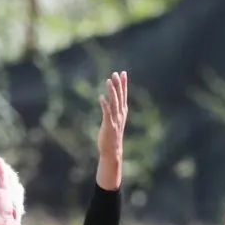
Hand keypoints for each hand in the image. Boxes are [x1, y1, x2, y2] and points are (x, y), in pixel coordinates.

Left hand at [97, 71, 127, 188]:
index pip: (123, 95)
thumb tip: (110, 103)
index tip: (123, 73)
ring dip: (112, 91)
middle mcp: (120, 114)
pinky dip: (104, 104)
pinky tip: (101, 97)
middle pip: (120, 96)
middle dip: (118, 85)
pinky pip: (107, 113)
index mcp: (122, 112)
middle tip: (117, 73)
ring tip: (109, 80)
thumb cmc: (112, 137)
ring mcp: (115, 119)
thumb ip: (113, 112)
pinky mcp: (109, 125)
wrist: (112, 151)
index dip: (123, 84)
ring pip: (114, 102)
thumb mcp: (114, 122)